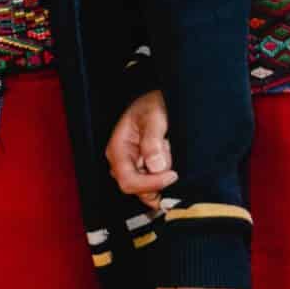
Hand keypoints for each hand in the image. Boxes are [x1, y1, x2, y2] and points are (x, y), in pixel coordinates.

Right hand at [104, 90, 176, 209]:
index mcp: (117, 150)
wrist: (154, 100)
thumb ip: (153, 141)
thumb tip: (156, 166)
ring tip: (165, 147)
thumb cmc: (149, 105)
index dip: (151, 184)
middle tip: (168, 153)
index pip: (128, 181)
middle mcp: (121, 161)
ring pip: (148, 186)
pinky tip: (165, 154)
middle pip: (138, 188)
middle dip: (158, 177)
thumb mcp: (153, 117)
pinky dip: (163, 172)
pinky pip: (153, 181)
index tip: (172, 175)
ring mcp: (131, 166)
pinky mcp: (141, 168)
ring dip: (162, 172)